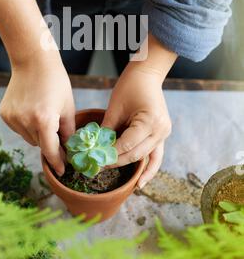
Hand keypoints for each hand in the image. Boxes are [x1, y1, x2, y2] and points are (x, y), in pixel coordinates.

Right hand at [0, 50, 74, 175]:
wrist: (33, 61)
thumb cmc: (56, 82)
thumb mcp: (68, 107)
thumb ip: (68, 132)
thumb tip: (68, 151)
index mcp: (44, 120)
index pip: (51, 151)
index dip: (58, 162)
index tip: (62, 171)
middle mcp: (25, 121)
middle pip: (40, 144)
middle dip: (49, 140)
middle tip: (55, 125)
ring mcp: (12, 118)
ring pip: (28, 137)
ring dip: (37, 132)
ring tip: (42, 112)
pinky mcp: (4, 114)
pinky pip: (18, 128)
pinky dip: (26, 124)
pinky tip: (30, 108)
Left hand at [102, 62, 171, 188]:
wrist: (147, 75)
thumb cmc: (130, 86)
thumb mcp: (115, 107)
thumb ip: (107, 129)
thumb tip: (94, 148)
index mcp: (150, 121)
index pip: (126, 145)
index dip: (109, 154)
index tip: (94, 159)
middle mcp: (160, 130)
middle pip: (136, 154)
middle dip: (116, 161)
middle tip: (98, 167)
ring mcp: (164, 133)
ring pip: (145, 157)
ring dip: (131, 168)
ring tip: (119, 183)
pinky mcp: (163, 134)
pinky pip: (156, 155)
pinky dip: (149, 169)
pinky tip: (141, 183)